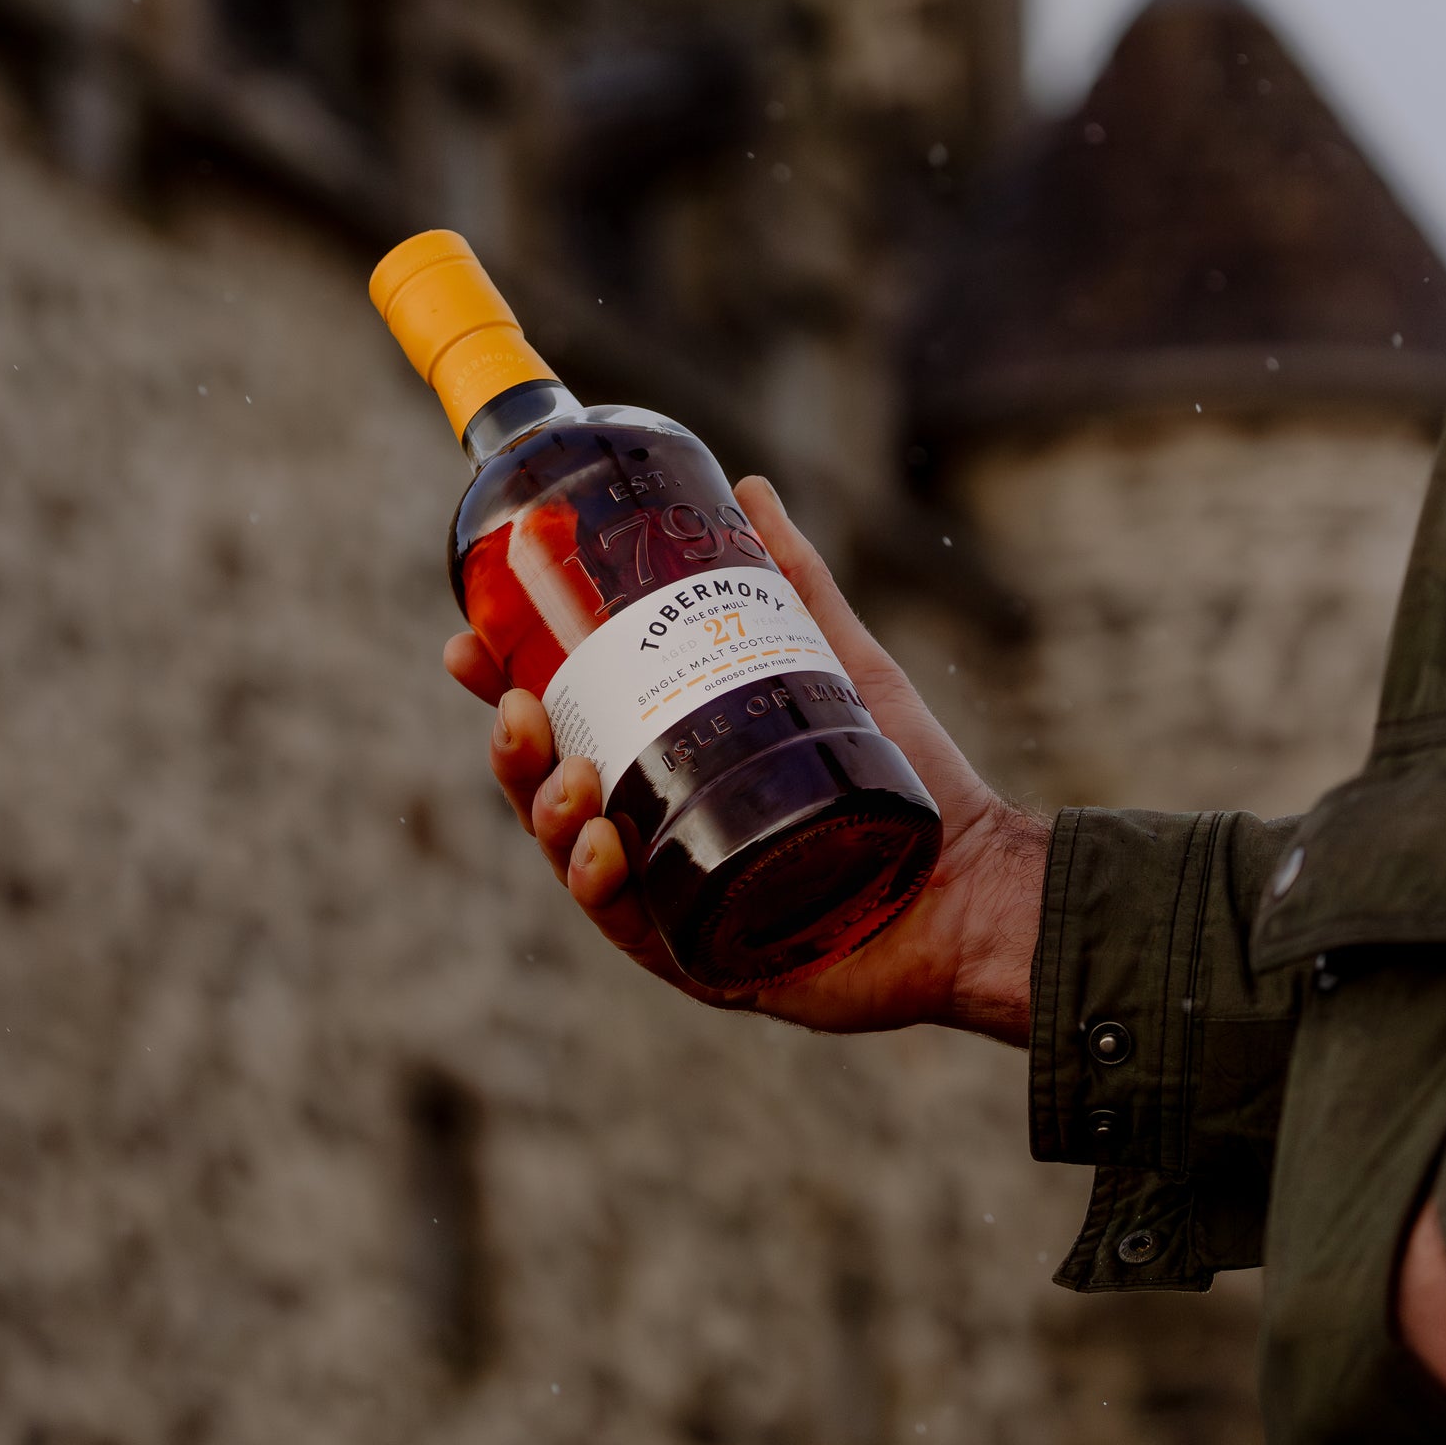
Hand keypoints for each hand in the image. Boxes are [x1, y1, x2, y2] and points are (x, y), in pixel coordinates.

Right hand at [444, 475, 1045, 1041]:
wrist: (977, 880)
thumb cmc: (910, 779)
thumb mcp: (840, 661)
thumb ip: (794, 579)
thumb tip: (749, 487)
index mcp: (669, 772)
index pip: (563, 727)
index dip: (502, 686)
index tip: (468, 641)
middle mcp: (657, 837)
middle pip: (547, 793)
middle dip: (510, 749)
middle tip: (508, 702)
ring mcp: (674, 900)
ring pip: (573, 859)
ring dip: (546, 812)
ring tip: (568, 774)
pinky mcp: (702, 956)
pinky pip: (630, 926)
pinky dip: (602, 887)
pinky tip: (601, 847)